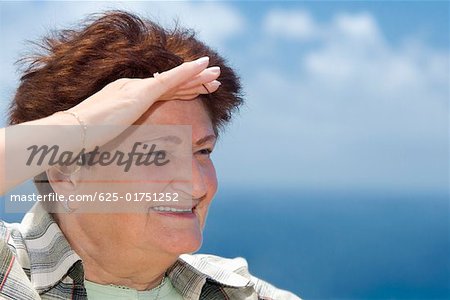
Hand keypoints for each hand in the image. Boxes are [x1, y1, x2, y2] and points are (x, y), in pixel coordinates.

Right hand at [64, 56, 218, 148]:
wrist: (74, 133)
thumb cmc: (87, 140)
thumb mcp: (108, 136)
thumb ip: (121, 136)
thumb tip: (125, 149)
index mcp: (128, 98)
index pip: (160, 93)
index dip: (181, 90)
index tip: (196, 90)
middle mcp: (134, 88)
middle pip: (171, 84)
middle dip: (193, 80)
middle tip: (213, 78)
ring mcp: (137, 89)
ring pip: (175, 80)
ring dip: (197, 76)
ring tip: (216, 73)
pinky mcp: (141, 93)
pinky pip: (170, 80)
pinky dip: (187, 73)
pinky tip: (202, 67)